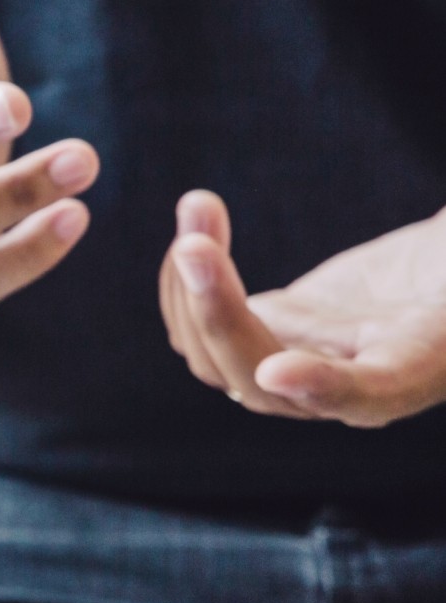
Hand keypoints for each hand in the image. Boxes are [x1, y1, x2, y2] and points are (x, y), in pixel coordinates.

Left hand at [162, 191, 445, 425]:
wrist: (439, 276)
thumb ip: (441, 242)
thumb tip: (435, 246)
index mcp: (405, 377)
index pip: (361, 395)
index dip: (321, 387)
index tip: (278, 369)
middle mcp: (336, 391)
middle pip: (255, 377)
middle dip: (216, 310)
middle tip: (194, 244)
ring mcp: (288, 364)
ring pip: (211, 357)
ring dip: (187, 285)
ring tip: (199, 207)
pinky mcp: (260, 334)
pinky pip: (198, 328)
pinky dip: (183, 281)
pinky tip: (198, 223)